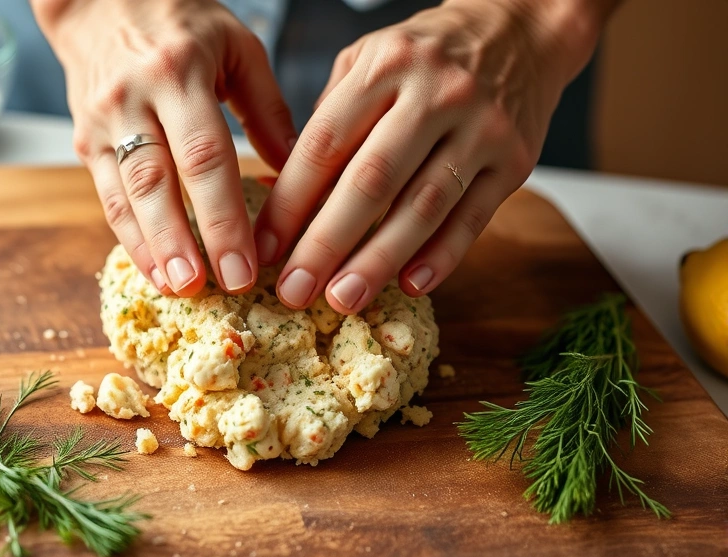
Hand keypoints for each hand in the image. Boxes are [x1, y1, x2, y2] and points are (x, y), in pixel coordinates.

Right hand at [33, 0, 295, 295]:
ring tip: (179, 289)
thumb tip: (299, 173)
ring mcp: (101, 121)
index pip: (205, 154)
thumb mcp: (235, 46)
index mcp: (178, 72)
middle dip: (187, 241)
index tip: (246, 262)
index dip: (224, 214)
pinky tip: (153, 269)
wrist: (101, 1)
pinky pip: (107, 196)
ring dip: (153, 248)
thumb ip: (267, 109)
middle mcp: (133, 98)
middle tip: (213, 288)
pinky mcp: (85, 140)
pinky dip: (130, 236)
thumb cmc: (180, 22)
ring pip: (125, 195)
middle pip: (160, 181)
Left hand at [253, 0, 615, 313]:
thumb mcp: (368, 60)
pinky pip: (473, 217)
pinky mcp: (515, 160)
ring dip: (378, 260)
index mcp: (385, 66)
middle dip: (326, 243)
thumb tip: (285, 195)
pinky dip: (442, 256)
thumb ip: (331, 119)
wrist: (519, 30)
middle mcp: (435, 94)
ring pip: (422, 206)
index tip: (264, 246)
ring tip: (342, 299)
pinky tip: (411, 285)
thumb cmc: (426, 55)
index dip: (290, 201)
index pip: (326, 144)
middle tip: (294, 289)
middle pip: (371, 181)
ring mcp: (480, 128)